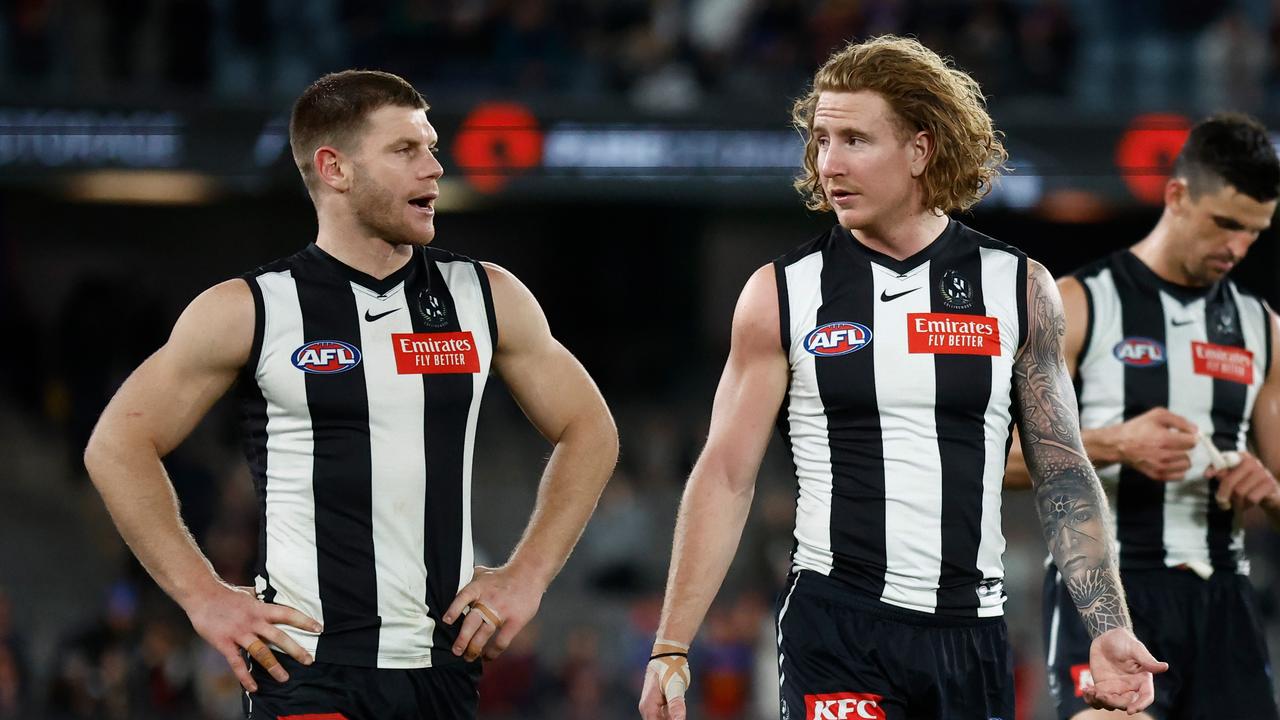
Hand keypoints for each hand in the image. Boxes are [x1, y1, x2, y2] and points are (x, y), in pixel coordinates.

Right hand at [183, 583, 320, 691]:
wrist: (201, 594)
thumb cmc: (225, 594)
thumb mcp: (248, 594)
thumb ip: (259, 599)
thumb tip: (267, 596)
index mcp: (261, 608)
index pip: (288, 614)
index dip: (304, 621)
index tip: (319, 628)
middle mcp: (253, 621)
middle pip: (278, 636)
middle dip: (295, 649)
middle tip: (309, 660)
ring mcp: (239, 633)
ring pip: (260, 652)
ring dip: (274, 666)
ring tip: (285, 678)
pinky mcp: (224, 643)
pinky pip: (237, 663)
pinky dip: (245, 676)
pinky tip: (254, 687)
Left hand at [443, 564, 544, 661]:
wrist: (528, 573)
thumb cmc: (503, 576)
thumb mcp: (483, 574)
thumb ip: (468, 582)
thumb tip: (451, 586)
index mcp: (478, 587)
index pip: (462, 598)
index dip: (453, 610)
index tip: (446, 622)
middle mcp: (488, 599)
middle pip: (471, 622)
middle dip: (462, 639)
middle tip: (456, 651)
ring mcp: (502, 611)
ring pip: (484, 634)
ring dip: (474, 649)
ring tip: (468, 657)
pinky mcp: (515, 621)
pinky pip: (501, 641)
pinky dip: (493, 652)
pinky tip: (487, 657)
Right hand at [638, 641, 689, 719]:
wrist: (668, 653)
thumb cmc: (670, 668)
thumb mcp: (675, 687)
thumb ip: (676, 705)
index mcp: (648, 707)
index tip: (678, 719)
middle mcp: (647, 708)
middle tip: (679, 714)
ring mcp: (652, 705)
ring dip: (671, 718)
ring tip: (679, 712)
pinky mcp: (659, 702)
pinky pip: (665, 715)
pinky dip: (673, 716)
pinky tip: (680, 713)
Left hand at [1082, 628, 1166, 712]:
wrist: (1106, 637)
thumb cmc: (1124, 641)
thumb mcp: (1135, 648)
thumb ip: (1147, 660)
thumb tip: (1164, 667)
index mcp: (1143, 680)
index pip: (1146, 697)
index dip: (1140, 705)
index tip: (1130, 710)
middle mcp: (1131, 688)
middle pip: (1126, 703)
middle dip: (1114, 702)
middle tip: (1101, 694)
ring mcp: (1116, 689)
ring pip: (1110, 704)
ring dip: (1100, 702)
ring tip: (1092, 692)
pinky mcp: (1102, 687)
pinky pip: (1098, 699)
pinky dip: (1091, 699)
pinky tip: (1086, 690)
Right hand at [1115, 408, 1196, 480]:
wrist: (1119, 444)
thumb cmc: (1138, 428)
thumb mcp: (1158, 415)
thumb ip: (1180, 420)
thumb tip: (1196, 430)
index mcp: (1165, 439)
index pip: (1192, 442)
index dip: (1189, 436)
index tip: (1182, 435)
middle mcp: (1165, 455)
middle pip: (1190, 454)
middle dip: (1184, 447)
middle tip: (1174, 443)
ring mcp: (1161, 467)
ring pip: (1186, 465)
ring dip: (1182, 458)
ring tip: (1171, 452)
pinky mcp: (1158, 475)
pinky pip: (1180, 476)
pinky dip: (1178, 469)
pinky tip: (1170, 461)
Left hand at [1206, 450, 1279, 510]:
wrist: (1270, 493)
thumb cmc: (1246, 484)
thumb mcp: (1232, 478)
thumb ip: (1221, 474)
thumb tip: (1207, 474)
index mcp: (1240, 457)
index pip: (1224, 459)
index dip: (1214, 468)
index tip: (1206, 476)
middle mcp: (1251, 461)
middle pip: (1229, 481)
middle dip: (1223, 494)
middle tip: (1221, 504)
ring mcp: (1262, 472)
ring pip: (1240, 492)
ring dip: (1236, 502)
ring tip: (1236, 504)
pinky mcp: (1270, 484)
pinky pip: (1251, 498)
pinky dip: (1246, 505)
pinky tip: (1246, 505)